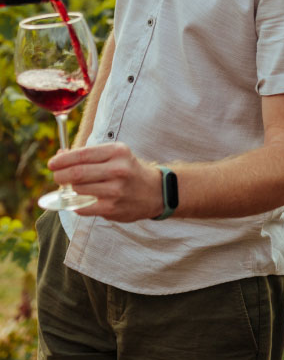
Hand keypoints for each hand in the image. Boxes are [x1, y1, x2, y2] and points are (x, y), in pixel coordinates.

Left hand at [48, 143, 163, 220]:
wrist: (155, 192)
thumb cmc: (129, 170)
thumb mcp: (115, 155)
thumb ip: (88, 155)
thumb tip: (60, 155)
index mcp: (117, 152)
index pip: (82, 155)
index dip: (62, 159)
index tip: (52, 163)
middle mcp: (118, 169)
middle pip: (77, 173)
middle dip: (60, 175)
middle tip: (57, 176)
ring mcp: (115, 190)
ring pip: (78, 190)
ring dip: (69, 189)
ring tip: (72, 187)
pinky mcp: (112, 208)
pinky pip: (82, 207)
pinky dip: (76, 204)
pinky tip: (80, 200)